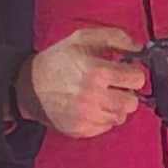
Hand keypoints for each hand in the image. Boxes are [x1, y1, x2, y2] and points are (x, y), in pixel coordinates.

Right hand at [23, 26, 146, 137]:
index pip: (136, 79)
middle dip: (126, 92)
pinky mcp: (80, 130)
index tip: (126, 72)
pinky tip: (91, 106)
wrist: (29, 85)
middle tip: (115, 86)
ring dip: (115, 106)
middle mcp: (92, 97)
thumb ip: (114, 38)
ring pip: (120, 116)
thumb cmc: (57, 61)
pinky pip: (106, 127)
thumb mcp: (82, 38)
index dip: (133, 73)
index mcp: (96, 72)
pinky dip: (103, 117)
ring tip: (101, 95)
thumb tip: (138, 47)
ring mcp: (86, 116)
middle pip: (132, 102)